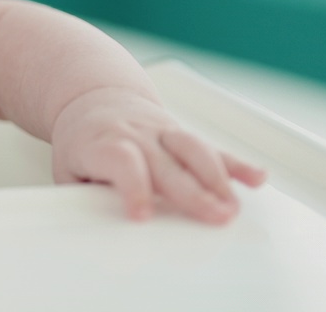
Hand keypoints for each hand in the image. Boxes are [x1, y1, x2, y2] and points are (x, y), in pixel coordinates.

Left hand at [49, 88, 265, 223]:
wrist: (94, 99)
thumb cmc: (84, 141)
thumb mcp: (68, 169)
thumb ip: (81, 196)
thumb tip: (93, 226)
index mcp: (104, 143)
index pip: (122, 161)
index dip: (134, 187)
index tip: (143, 216)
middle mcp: (137, 134)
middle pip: (168, 162)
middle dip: (192, 191)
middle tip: (213, 216)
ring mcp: (164, 132)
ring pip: (195, 149)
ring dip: (217, 179)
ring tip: (232, 207)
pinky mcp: (183, 135)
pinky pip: (214, 149)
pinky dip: (237, 164)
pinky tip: (257, 178)